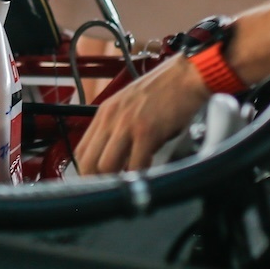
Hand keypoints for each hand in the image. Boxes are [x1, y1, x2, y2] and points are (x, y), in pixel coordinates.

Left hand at [75, 53, 211, 174]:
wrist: (187, 75)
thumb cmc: (165, 90)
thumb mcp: (130, 104)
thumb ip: (120, 128)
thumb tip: (118, 157)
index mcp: (105, 111)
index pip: (81, 150)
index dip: (86, 171)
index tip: (94, 183)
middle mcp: (111, 117)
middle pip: (89, 162)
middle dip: (96, 182)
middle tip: (109, 192)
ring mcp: (127, 124)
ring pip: (106, 166)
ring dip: (116, 182)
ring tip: (126, 187)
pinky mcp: (146, 131)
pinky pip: (135, 164)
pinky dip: (138, 177)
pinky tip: (144, 177)